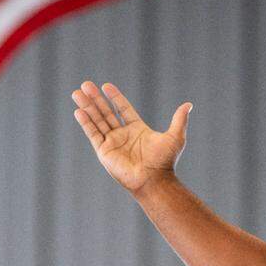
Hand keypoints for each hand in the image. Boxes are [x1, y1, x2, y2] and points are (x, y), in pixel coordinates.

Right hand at [71, 81, 191, 195]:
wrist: (153, 180)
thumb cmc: (165, 161)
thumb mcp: (175, 137)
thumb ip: (179, 119)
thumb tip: (189, 104)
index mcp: (137, 129)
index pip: (123, 109)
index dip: (115, 97)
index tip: (106, 86)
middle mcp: (123, 135)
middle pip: (106, 112)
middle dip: (96, 99)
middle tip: (85, 84)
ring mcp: (112, 143)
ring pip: (97, 120)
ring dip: (87, 106)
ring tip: (77, 93)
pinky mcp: (104, 152)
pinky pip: (93, 134)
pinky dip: (86, 122)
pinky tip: (78, 111)